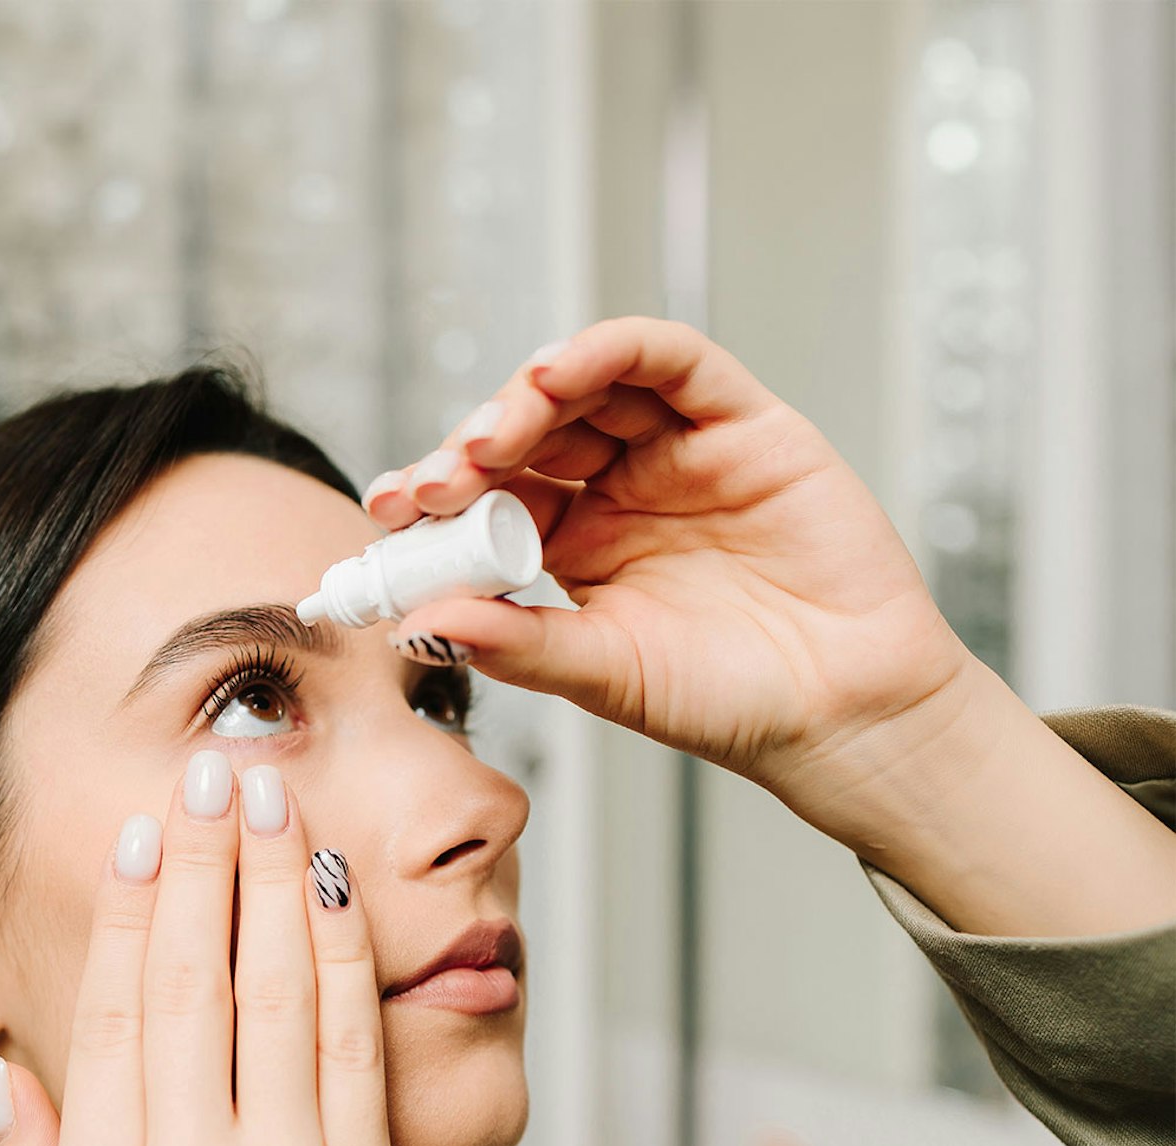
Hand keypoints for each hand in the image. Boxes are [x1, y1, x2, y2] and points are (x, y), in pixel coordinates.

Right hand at [0, 753, 482, 1145]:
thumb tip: (14, 1069)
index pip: (108, 1022)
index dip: (127, 912)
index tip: (142, 831)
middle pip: (188, 986)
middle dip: (200, 862)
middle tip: (207, 766)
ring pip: (275, 997)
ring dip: (274, 880)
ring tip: (271, 794)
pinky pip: (353, 1052)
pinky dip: (345, 959)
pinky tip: (336, 890)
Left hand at [367, 316, 977, 835]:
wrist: (843, 711)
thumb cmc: (731, 702)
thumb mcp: (606, 675)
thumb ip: (519, 644)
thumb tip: (420, 623)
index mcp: (579, 549)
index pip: (490, 500)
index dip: (436, 498)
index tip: (386, 514)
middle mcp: (622, 491)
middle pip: (528, 434)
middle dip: (468, 450)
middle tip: (430, 485)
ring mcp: (680, 451)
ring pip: (587, 387)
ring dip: (524, 397)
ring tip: (487, 439)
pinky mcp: (743, 422)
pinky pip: (670, 361)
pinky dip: (610, 351)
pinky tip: (557, 373)